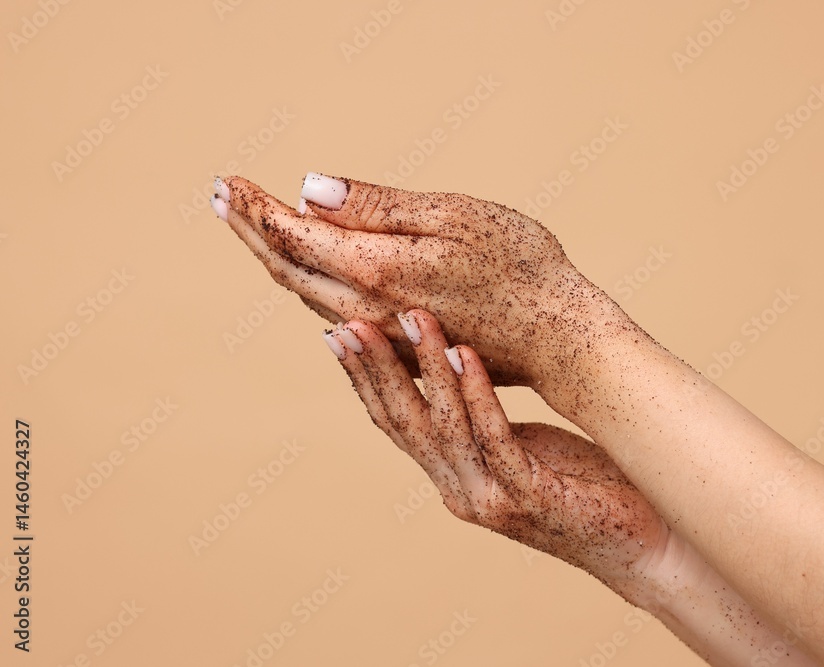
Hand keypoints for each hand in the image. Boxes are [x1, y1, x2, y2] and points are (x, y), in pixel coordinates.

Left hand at [213, 173, 642, 387]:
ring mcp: (381, 335)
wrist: (560, 336)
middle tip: (224, 196)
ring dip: (277, 256)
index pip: (293, 237)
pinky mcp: (399, 347)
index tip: (227, 183)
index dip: (256, 209)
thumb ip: (377, 207)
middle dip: (253, 230)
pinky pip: (338, 312)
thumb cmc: (520, 266)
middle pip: (290, 270)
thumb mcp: (453, 216)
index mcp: (376, 270)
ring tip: (254, 224)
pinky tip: (307, 272)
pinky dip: (310, 283)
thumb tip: (309, 191)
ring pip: (310, 293)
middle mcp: (367, 310)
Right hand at [323, 308, 667, 594]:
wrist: (647, 545)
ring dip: (423, 369)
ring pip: (443, 429)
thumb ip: (484, 424)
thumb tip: (455, 367)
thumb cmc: (587, 486)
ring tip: (412, 319)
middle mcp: (463, 493)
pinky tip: (465, 354)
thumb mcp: (524, 447)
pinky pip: (494, 438)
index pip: (396, 425)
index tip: (342, 333)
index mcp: (455, 479)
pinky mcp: (530, 499)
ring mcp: (493, 500)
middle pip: (405, 426)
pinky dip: (475, 394)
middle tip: (349, 323)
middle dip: (375, 371)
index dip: (365, 381)